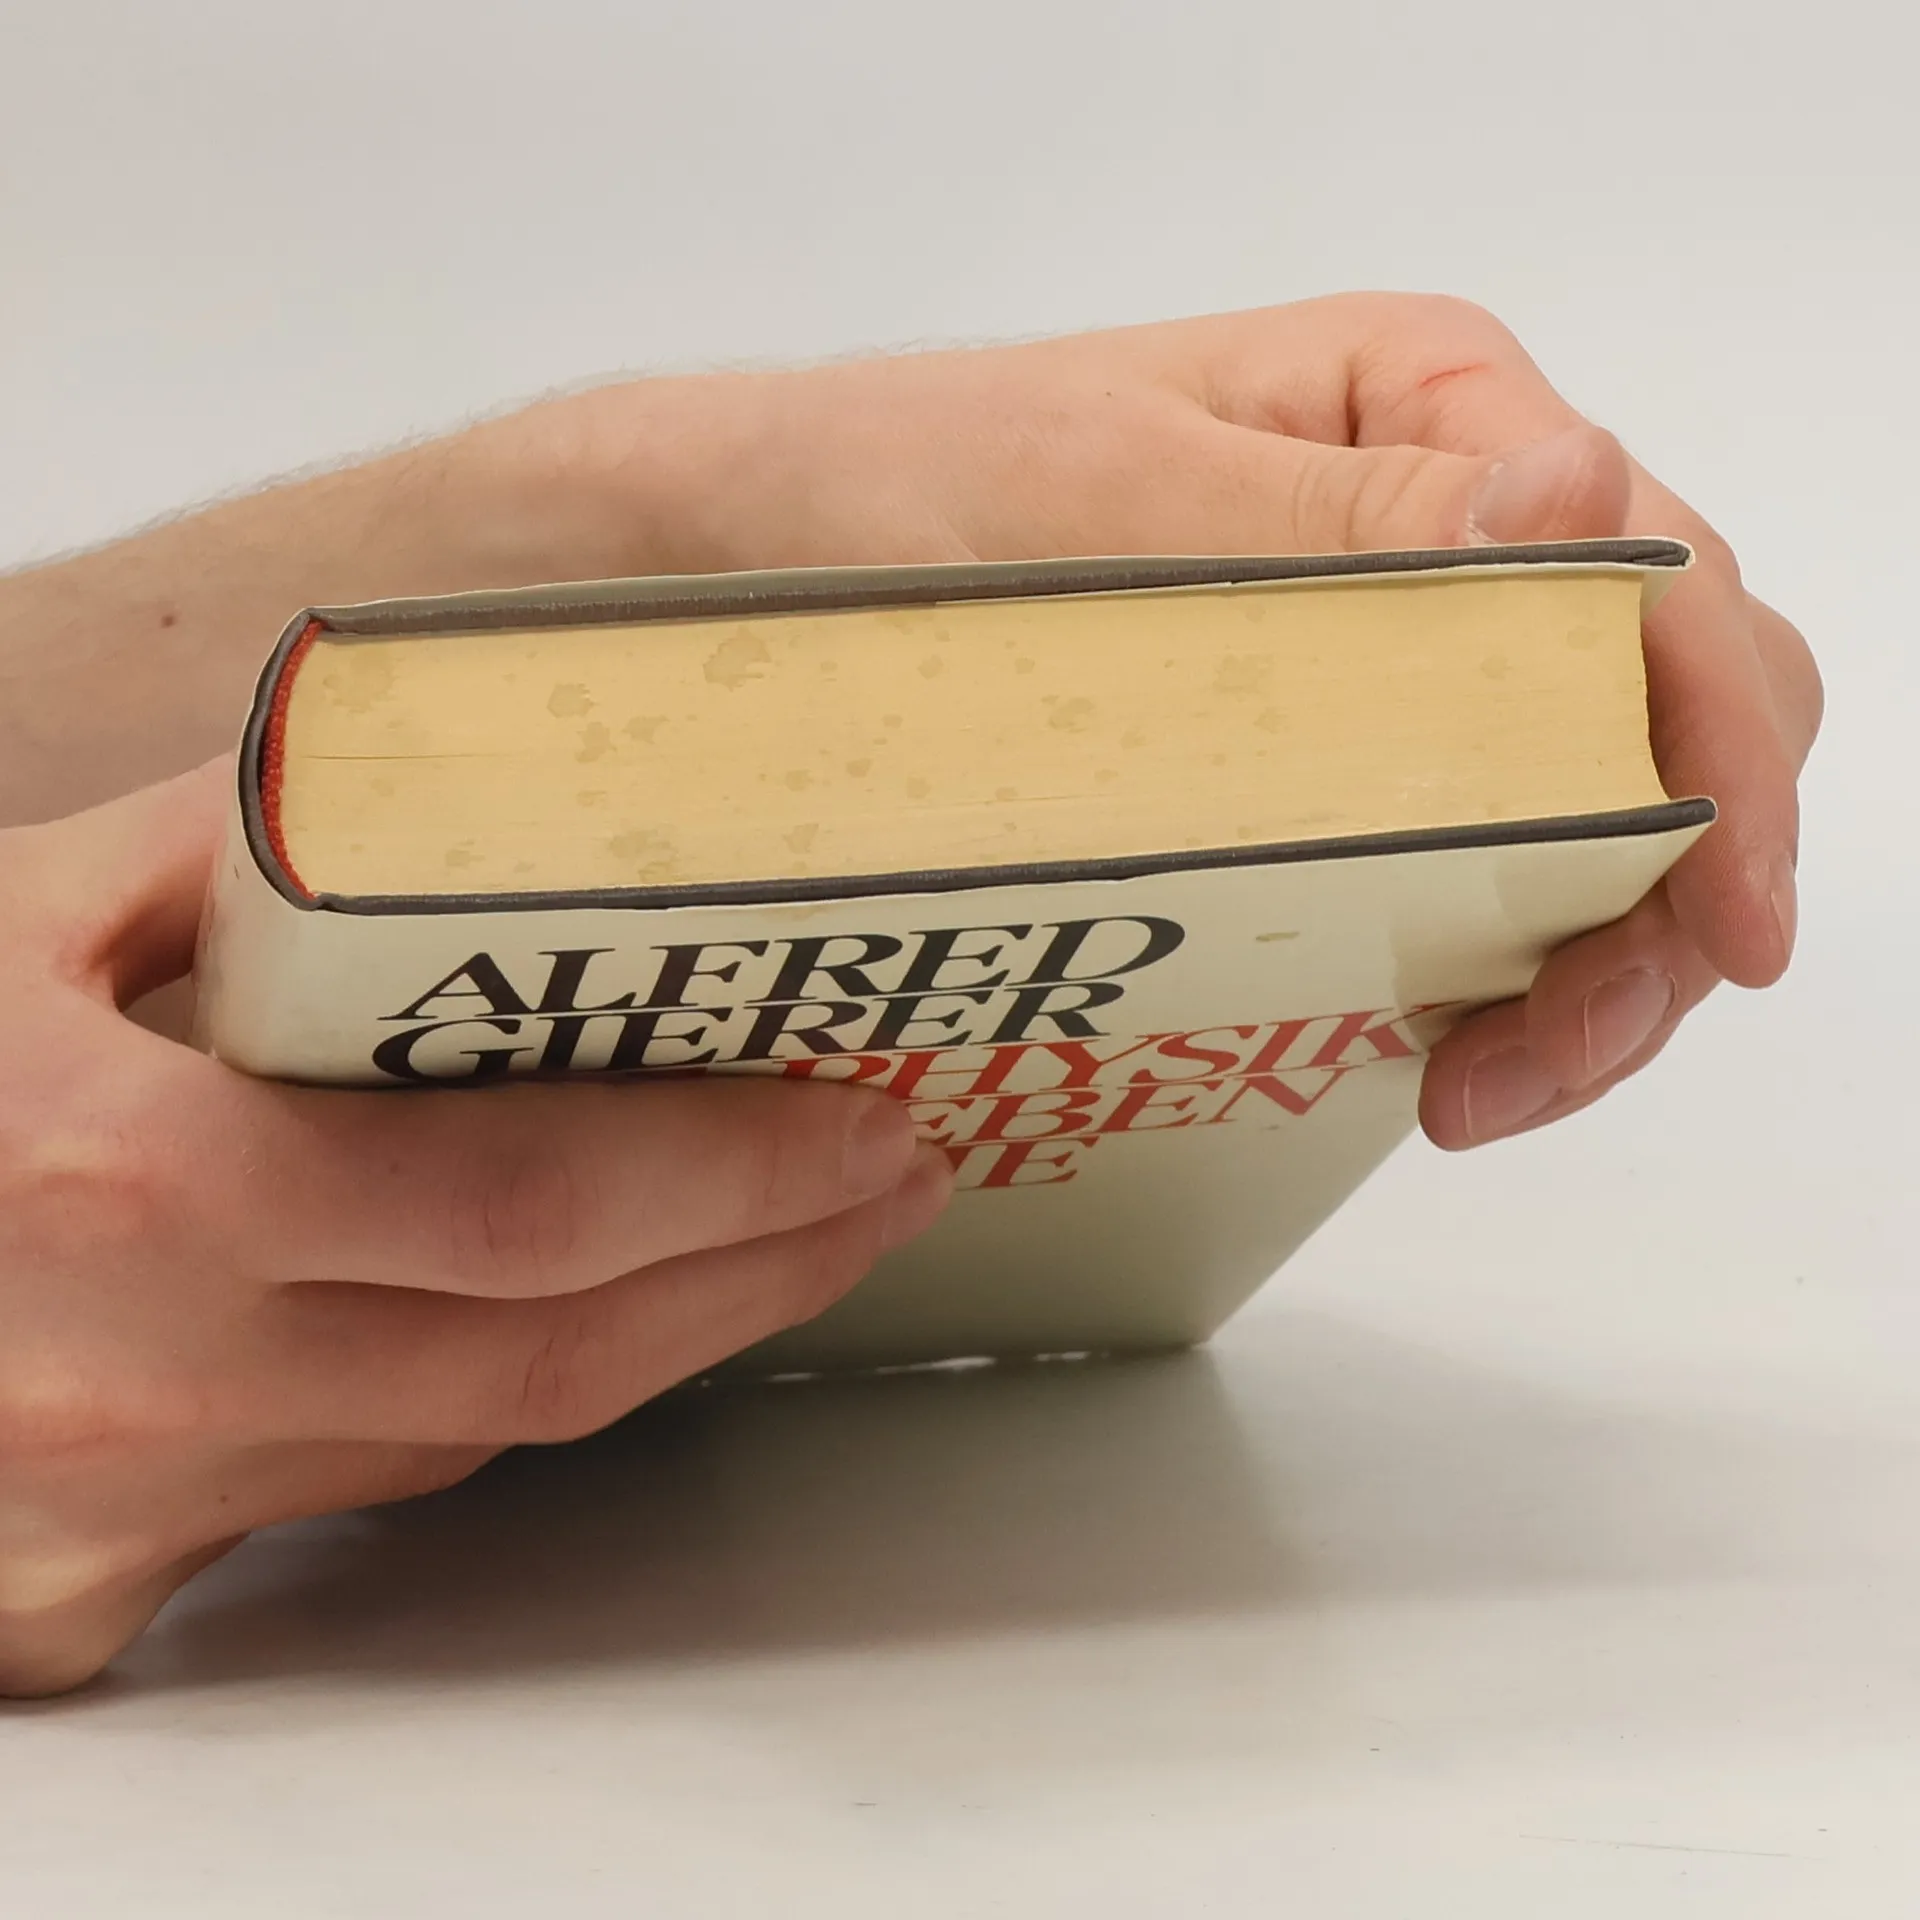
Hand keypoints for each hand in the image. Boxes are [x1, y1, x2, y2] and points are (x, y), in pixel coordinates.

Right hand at [0, 764, 950, 1695]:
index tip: (865, 1115)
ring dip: (672, 1335)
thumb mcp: (23, 905)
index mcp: (131, 1181)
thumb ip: (249, 844)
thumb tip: (452, 790)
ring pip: (487, 1429)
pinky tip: (595, 1316)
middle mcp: (145, 1373)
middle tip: (885, 1178)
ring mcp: (122, 1504)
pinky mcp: (103, 1577)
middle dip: (765, 1266)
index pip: (531, 1202)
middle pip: (556, 1350)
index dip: (734, 1171)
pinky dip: (510, 1393)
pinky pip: (372, 1481)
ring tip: (793, 1236)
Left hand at [588, 293, 1821, 1145]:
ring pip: (1595, 807)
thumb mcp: (1104, 505)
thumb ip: (1346, 525)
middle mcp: (1438, 526)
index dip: (1728, 767)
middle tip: (1535, 1058)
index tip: (1715, 928)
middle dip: (1658, 893)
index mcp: (1426, 411)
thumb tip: (1580, 509)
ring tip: (1474, 1081)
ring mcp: (1392, 650)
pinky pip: (1476, 856)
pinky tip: (1426, 1040)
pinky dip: (1494, 958)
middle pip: (1665, 715)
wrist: (736, 563)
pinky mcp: (1330, 754)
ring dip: (1585, 954)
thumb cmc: (891, 495)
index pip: (1661, 589)